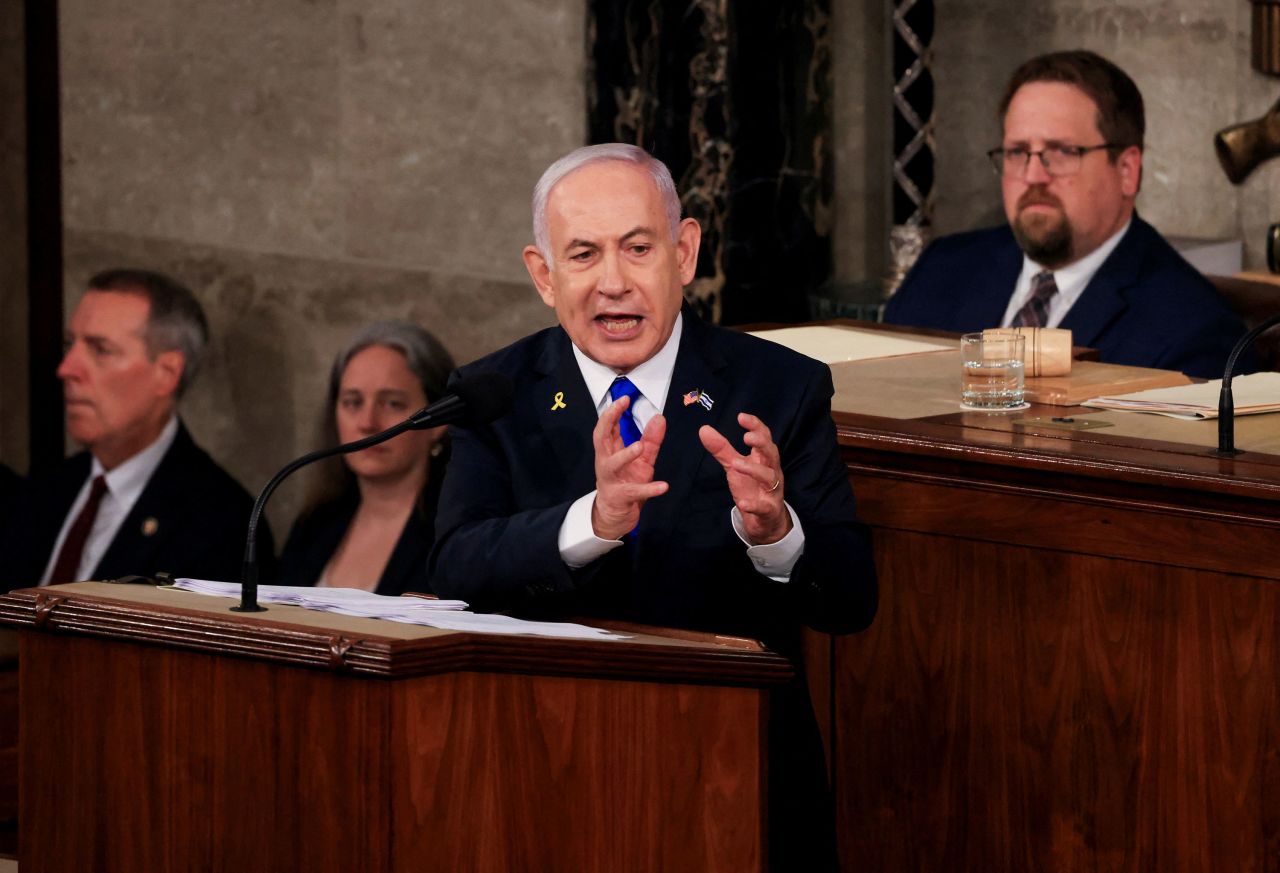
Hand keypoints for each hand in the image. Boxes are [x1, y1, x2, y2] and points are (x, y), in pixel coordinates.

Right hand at [591, 395, 667, 539]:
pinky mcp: (620, 497)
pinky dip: (649, 489)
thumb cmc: (626, 482)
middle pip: (600, 438)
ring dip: (625, 455)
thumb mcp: (641, 459)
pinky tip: (663, 486)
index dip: (613, 411)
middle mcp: (606, 462)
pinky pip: (634, 492)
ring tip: (639, 447)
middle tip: (620, 407)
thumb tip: (660, 417)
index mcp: (610, 451)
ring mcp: (611, 480)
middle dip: (608, 421)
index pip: (607, 427)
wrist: (614, 515)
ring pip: (613, 465)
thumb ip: (650, 439)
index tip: (623, 398)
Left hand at [699, 412, 791, 544]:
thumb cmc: (752, 487)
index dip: (755, 426)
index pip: (764, 437)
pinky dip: (753, 505)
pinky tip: (742, 503)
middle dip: (761, 443)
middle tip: (746, 437)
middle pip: (772, 453)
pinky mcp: (768, 509)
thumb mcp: (735, 466)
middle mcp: (771, 471)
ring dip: (753, 470)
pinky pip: (763, 507)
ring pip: (769, 477)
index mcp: (763, 458)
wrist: (764, 519)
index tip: (741, 417)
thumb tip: (703, 429)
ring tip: (735, 464)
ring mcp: (772, 491)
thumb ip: (722, 449)